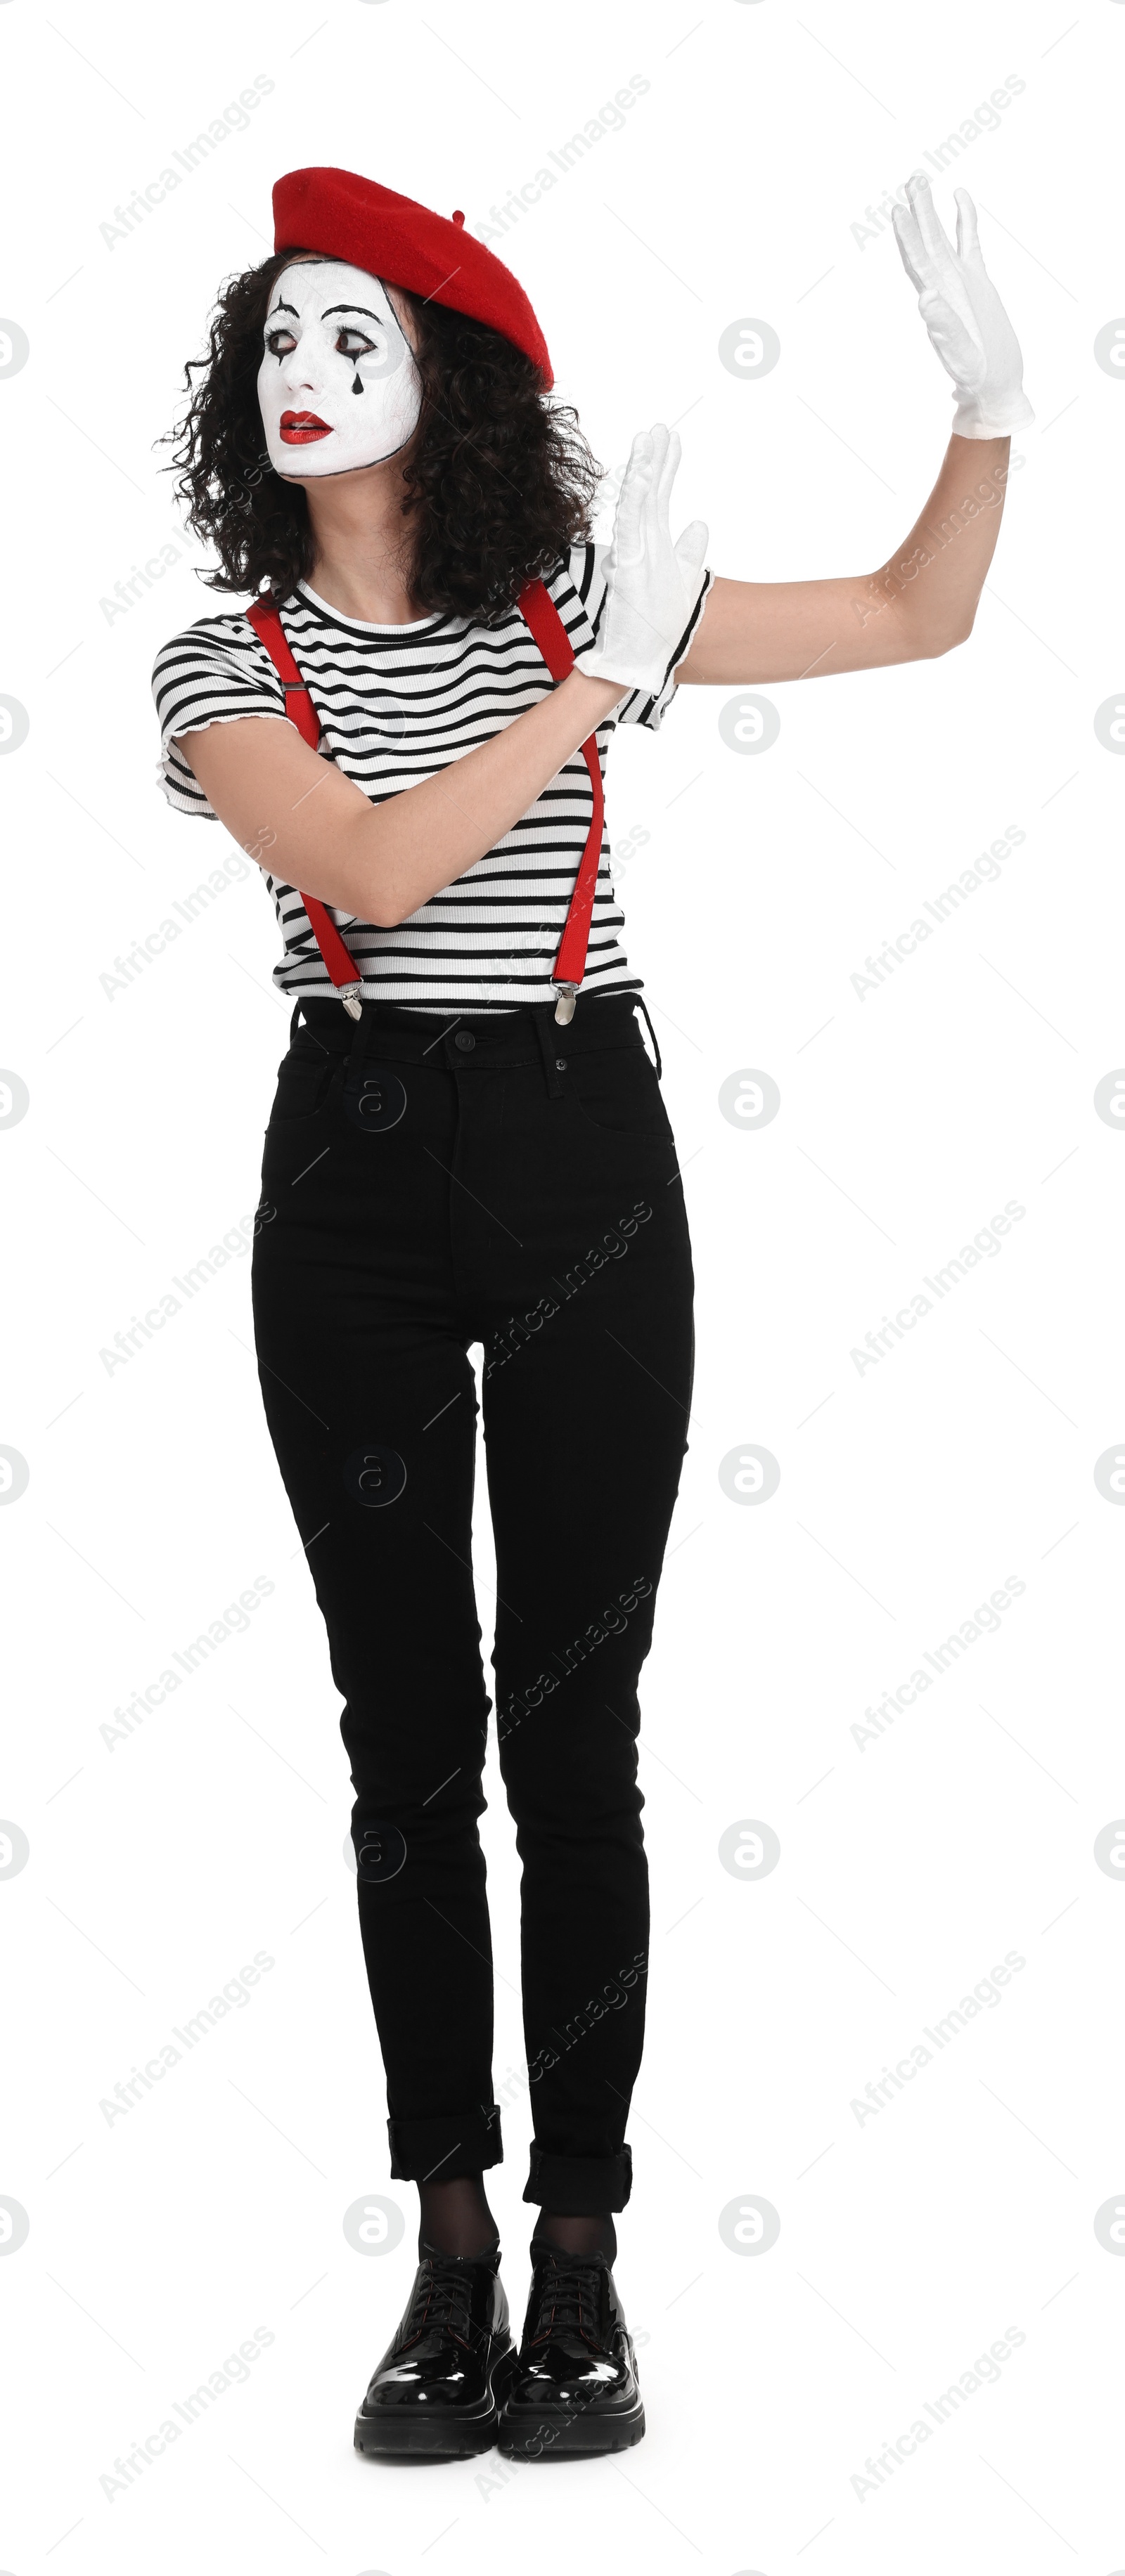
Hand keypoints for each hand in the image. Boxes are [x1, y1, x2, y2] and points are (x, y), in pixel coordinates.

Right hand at [581, 424, 709, 693]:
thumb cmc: (656, 627)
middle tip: (659, 427)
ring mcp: (632, 552)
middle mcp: (640, 543)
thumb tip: (700, 523)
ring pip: (636, 502)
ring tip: (647, 438)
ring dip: (642, 469)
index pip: (660, 496)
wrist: (636, 659)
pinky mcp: (627, 565)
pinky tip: (640, 475)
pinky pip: (629, 524)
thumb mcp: (685, 580)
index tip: (673, 439)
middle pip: (648, 491)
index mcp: (653, 544)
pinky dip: (634, 498)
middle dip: (654, 458)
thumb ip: (691, 551)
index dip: (667, 466)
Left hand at [892, 176, 1032, 439]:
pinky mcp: (978, 281)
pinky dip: (965, 221)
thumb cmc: (975, 375)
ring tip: (921, 181)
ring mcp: (960, 281)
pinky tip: (961, 197)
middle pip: (926, 242)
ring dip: (932, 212)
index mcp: (937, 301)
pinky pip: (969, 243)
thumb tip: (925, 298)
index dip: (908, 237)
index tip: (898, 210)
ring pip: (942, 238)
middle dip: (918, 212)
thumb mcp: (959, 353)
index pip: (918, 263)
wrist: (994, 383)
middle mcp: (944, 286)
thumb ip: (943, 327)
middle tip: (912, 180)